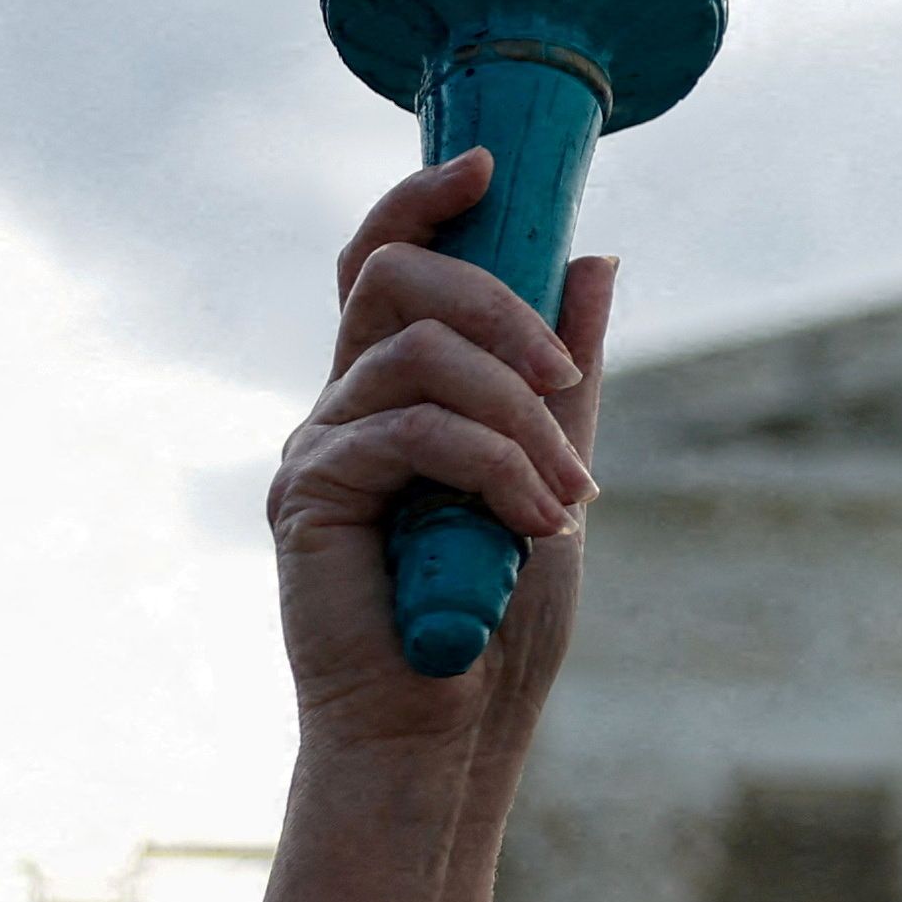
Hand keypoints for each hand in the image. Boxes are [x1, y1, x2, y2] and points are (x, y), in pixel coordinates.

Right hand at [269, 148, 611, 758]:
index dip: (422, 200)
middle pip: (390, 275)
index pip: (385, 263)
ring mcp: (317, 447)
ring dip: (517, 412)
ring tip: (568, 494)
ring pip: (418, 352)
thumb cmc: (495, 625)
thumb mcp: (555, 473)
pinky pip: (409, 430)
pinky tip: (534, 521)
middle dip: (496, 301)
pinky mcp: (307, 495)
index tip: (486, 164)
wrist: (443, 738)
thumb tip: (594, 259)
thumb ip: (565, 376)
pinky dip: (493, 465)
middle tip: (564, 376)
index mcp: (394, 395)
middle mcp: (342, 407)